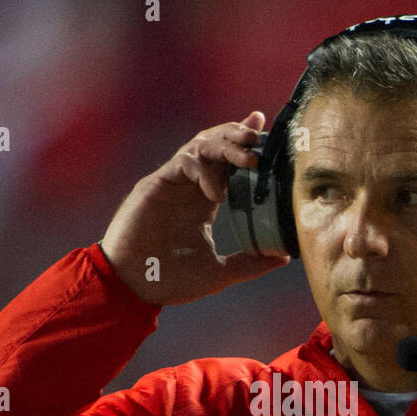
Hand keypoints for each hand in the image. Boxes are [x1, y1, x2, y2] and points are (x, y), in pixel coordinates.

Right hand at [100, 111, 289, 304]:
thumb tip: (284, 256)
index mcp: (203, 201)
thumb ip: (250, 263)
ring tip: (248, 154)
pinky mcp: (155, 185)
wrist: (132, 287)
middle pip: (216, 146)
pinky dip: (204, 170)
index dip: (244, 144)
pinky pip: (184, 162)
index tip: (263, 127)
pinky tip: (216, 193)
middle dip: (238, 136)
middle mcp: (189, 187)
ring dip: (226, 144)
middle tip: (259, 136)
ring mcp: (172, 183)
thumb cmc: (169, 280)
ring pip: (201, 146)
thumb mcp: (219, 272)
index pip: (227, 164)